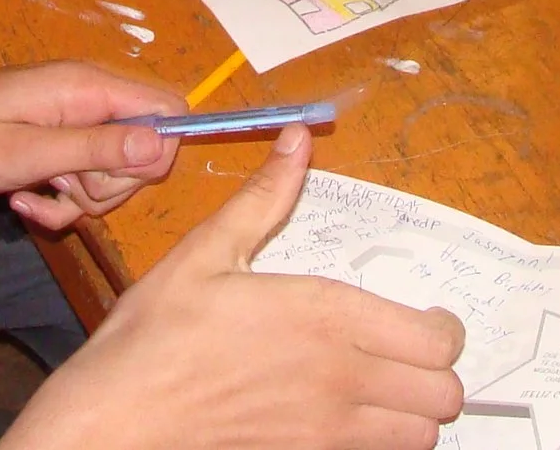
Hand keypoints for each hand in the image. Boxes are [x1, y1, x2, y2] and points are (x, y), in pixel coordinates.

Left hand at [0, 63, 182, 229]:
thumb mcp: (26, 154)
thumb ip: (96, 147)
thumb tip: (163, 143)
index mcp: (87, 86)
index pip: (167, 107)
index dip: (157, 151)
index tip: (114, 180)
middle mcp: (87, 97)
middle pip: (144, 147)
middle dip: (112, 185)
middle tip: (64, 188)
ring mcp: (71, 121)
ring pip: (114, 171)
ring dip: (82, 199)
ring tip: (35, 195)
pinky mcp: (55, 143)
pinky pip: (83, 181)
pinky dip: (61, 202)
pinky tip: (25, 202)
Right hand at [10, 127, 465, 449]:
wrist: (115, 422)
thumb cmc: (154, 339)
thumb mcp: (206, 254)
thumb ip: (264, 199)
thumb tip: (295, 140)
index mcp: (325, 315)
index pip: (435, 337)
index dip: (439, 327)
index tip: (421, 318)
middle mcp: (340, 378)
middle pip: (444, 392)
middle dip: (434, 372)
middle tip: (406, 354)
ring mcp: (326, 431)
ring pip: (421, 436)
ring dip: (413, 413)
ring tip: (386, 389)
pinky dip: (380, 443)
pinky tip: (348, 419)